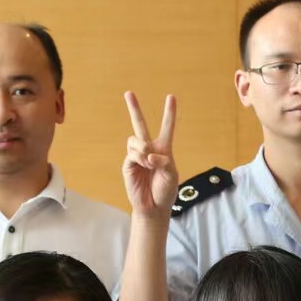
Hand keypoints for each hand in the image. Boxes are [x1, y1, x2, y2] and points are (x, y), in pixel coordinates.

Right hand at [122, 91, 178, 219]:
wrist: (154, 207)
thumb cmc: (165, 191)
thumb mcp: (172, 174)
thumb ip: (163, 160)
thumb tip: (147, 154)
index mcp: (163, 149)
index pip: (167, 128)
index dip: (169, 113)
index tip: (171, 97)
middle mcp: (149, 150)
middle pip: (140, 124)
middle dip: (134, 108)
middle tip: (128, 92)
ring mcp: (137, 156)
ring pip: (135, 139)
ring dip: (143, 148)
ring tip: (148, 161)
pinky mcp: (128, 165)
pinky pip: (132, 153)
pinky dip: (140, 158)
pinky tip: (145, 165)